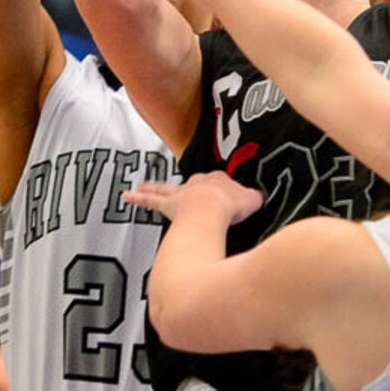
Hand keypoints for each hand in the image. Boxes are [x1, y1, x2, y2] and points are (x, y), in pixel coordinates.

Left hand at [124, 172, 263, 225]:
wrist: (212, 211)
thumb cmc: (230, 207)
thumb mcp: (253, 201)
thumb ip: (256, 200)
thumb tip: (262, 200)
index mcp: (217, 179)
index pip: (218, 181)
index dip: (222, 191)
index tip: (225, 197)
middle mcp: (197, 183)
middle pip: (191, 184)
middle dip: (188, 188)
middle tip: (185, 192)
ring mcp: (181, 194)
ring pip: (165, 188)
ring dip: (154, 187)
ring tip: (142, 186)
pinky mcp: (168, 206)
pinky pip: (149, 200)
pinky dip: (138, 198)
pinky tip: (127, 196)